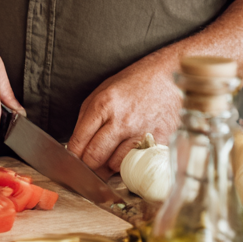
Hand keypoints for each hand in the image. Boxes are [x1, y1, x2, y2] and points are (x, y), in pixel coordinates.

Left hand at [68, 56, 179, 171]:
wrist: (169, 76)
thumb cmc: (133, 83)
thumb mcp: (102, 92)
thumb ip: (86, 118)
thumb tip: (77, 145)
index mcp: (103, 105)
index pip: (79, 142)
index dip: (73, 157)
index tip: (73, 162)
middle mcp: (121, 120)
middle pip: (95, 158)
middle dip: (88, 166)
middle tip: (89, 165)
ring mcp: (141, 132)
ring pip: (116, 166)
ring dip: (111, 165)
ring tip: (113, 155)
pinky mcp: (159, 140)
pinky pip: (139, 164)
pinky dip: (132, 164)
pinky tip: (131, 153)